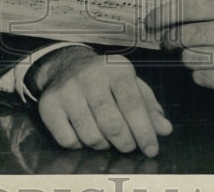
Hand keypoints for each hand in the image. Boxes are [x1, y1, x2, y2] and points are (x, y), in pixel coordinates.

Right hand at [33, 46, 171, 156]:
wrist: (65, 64)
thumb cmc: (106, 79)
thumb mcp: (131, 85)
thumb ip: (149, 107)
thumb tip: (165, 130)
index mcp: (115, 68)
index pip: (133, 104)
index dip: (144, 131)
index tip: (151, 149)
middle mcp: (90, 75)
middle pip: (112, 123)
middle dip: (125, 142)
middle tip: (129, 146)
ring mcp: (67, 89)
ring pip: (90, 135)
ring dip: (103, 145)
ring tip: (107, 138)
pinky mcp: (48, 104)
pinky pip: (68, 140)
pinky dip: (80, 145)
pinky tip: (84, 133)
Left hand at [146, 0, 213, 99]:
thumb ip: (208, 9)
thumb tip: (165, 17)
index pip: (188, 8)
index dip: (163, 15)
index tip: (149, 22)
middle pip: (184, 36)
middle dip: (170, 40)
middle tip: (166, 42)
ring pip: (190, 58)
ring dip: (189, 57)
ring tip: (202, 54)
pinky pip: (200, 78)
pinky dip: (201, 75)